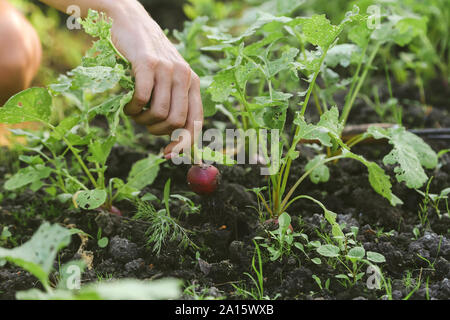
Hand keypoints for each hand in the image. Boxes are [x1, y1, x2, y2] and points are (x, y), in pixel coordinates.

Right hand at [107, 1, 202, 156]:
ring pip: (159, 113)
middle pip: (176, 122)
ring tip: (135, 113)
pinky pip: (142, 99)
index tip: (168, 155)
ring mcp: (167, 69)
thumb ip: (174, 103)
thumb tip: (174, 141)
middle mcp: (185, 76)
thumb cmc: (148, 60)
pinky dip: (132, 109)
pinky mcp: (147, 63)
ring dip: (143, 121)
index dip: (184, 143)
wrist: (131, 23)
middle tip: (145, 124)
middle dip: (158, 131)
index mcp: (193, 83)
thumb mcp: (167, 80)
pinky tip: (128, 106)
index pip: (195, 121)